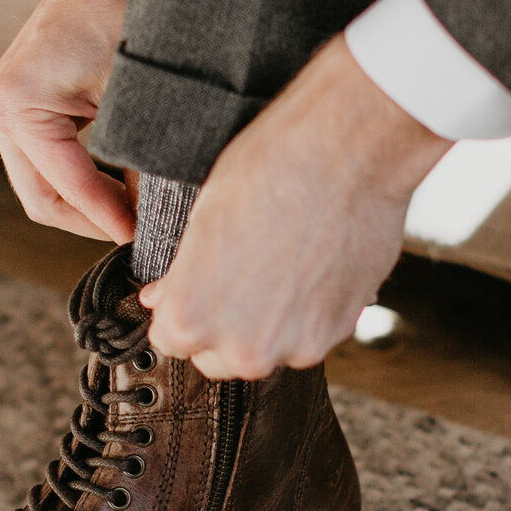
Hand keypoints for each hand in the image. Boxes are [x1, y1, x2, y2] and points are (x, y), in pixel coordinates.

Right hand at [0, 0, 138, 243]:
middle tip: (148, 233)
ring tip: (145, 207)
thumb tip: (156, 218)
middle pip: (42, 199)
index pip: (64, 189)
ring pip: (45, 184)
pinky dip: (88, 177)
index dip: (110, 222)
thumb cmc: (137, 5)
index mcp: (16, 102)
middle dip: (94, 221)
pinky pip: (52, 158)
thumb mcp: (141, 91)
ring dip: (93, 202)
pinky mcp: (28, 96)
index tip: (151, 240)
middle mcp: (0, 104)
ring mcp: (8, 100)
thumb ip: (141, 158)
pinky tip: (131, 180)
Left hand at [142, 38, 451, 378]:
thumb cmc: (270, 169)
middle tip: (241, 274)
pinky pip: (310, 336)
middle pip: (218, 357)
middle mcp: (242, 347)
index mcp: (191, 318)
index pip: (170, 339)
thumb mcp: (202, 218)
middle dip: (223, 325)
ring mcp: (295, 346)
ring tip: (281, 265)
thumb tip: (163, 298)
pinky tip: (312, 266)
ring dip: (269, 323)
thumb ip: (182, 277)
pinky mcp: (339, 332)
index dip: (182, 307)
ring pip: (268, 350)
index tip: (197, 286)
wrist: (348, 153)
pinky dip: (309, 313)